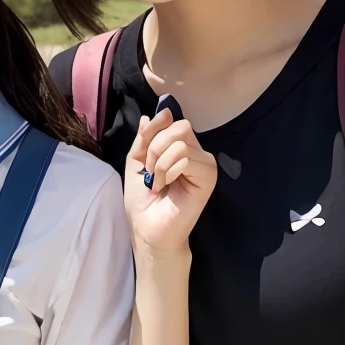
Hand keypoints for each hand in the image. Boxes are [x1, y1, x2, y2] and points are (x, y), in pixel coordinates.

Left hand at [124, 110, 216, 254]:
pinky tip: (167, 186)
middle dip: (155, 147)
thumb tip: (151, 115)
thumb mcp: (136, 162)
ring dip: (159, 163)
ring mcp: (204, 164)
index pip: (171, 121)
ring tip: (158, 182)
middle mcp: (195, 152)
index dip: (153, 130)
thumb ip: (143, 138)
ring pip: (180, 142)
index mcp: (179, 146)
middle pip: (179, 126)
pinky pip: (186, 158)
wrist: (147, 229)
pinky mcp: (208, 177)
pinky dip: (169, 170)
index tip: (144, 154)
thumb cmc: (142, 200)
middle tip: (151, 171)